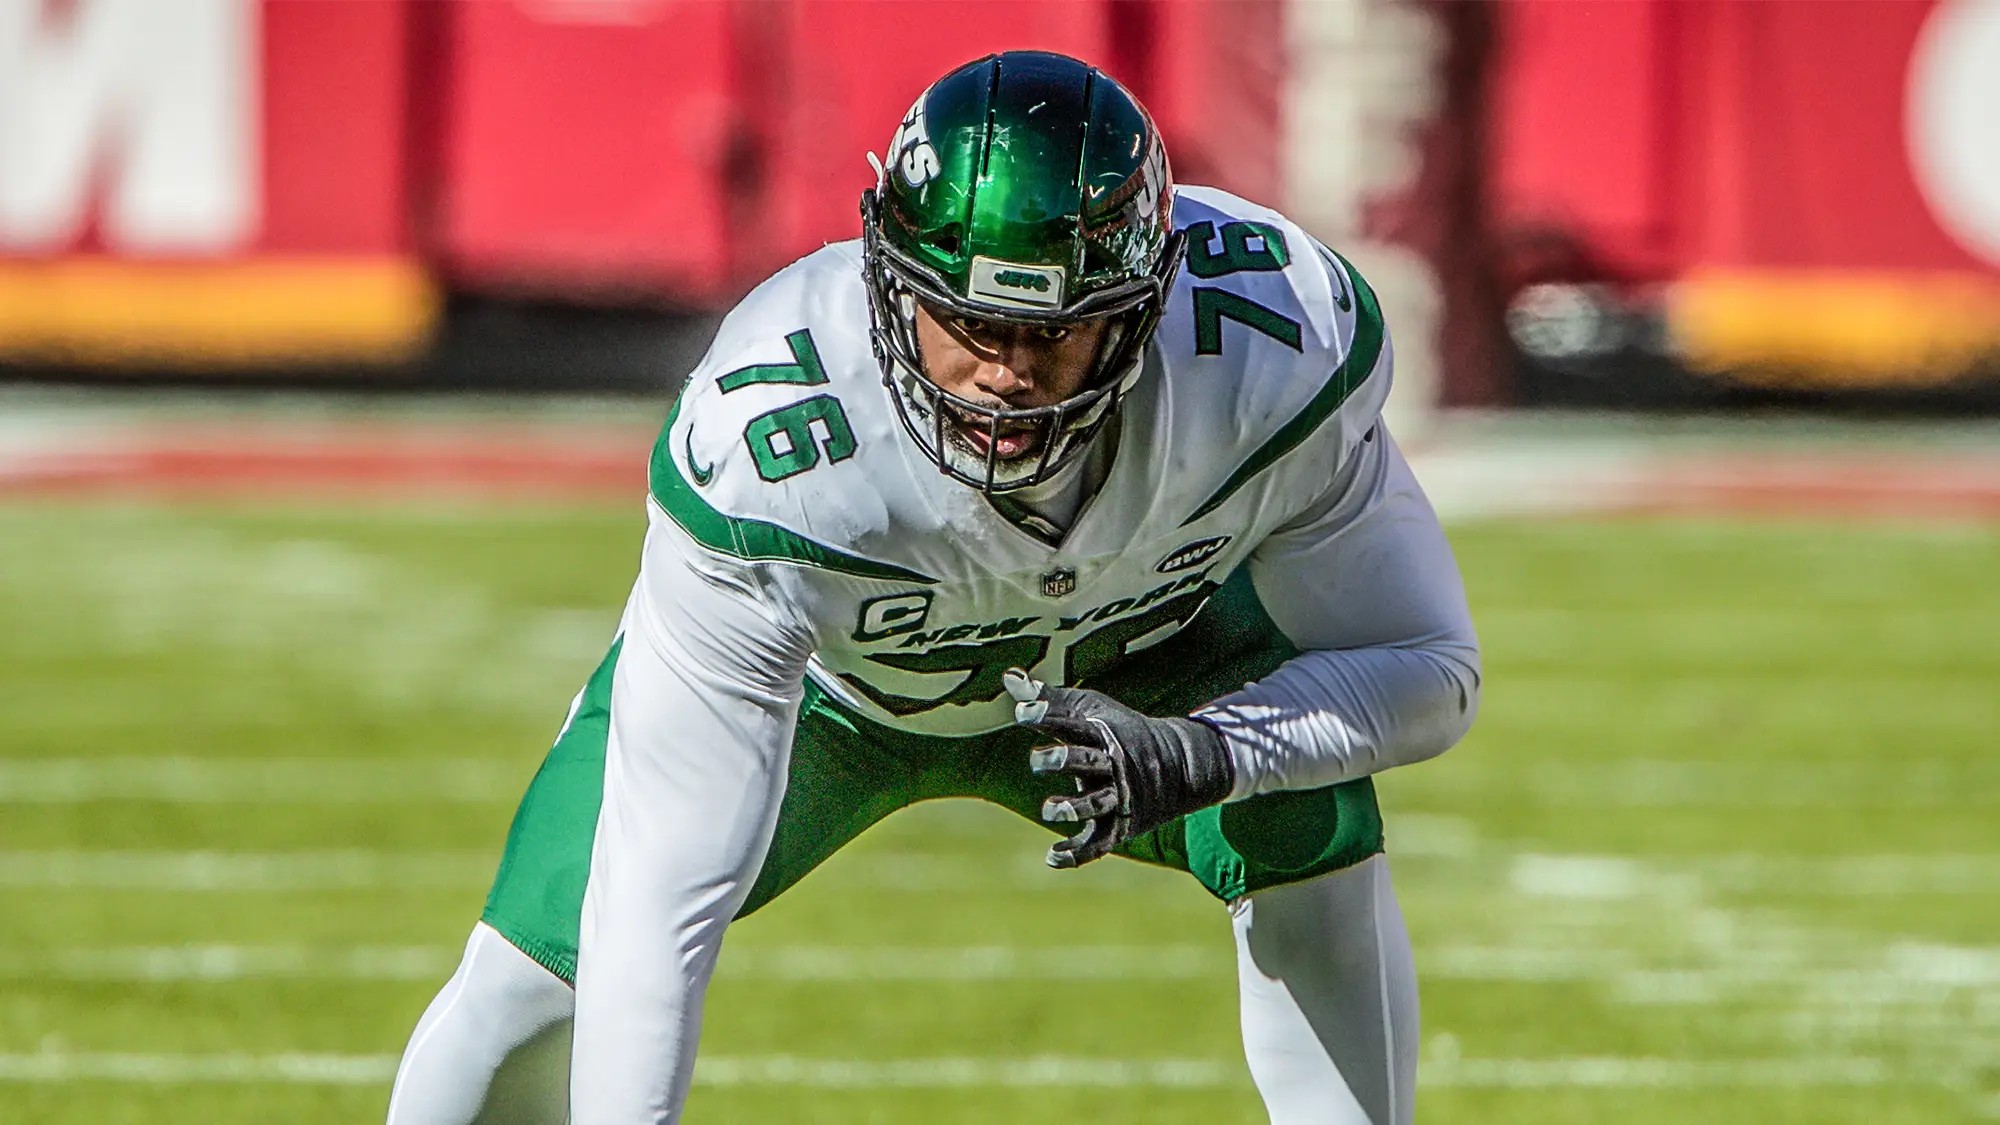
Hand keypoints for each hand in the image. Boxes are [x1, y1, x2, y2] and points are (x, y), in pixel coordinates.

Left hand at [1003, 669, 1235, 868]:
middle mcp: (1110, 765)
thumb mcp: (1089, 709)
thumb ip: (1048, 699)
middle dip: (1064, 761)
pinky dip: (1077, 854)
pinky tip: (1052, 857)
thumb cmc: (1119, 730)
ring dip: (1074, 808)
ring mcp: (1116, 797)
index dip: (1048, 717)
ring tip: (1049, 809)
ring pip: (1096, 804)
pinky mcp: (1118, 826)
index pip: (1072, 723)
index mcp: (1101, 734)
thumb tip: (1009, 677)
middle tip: (1037, 761)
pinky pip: (1098, 844)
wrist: (1178, 764)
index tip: (1022, 713)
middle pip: (1087, 762)